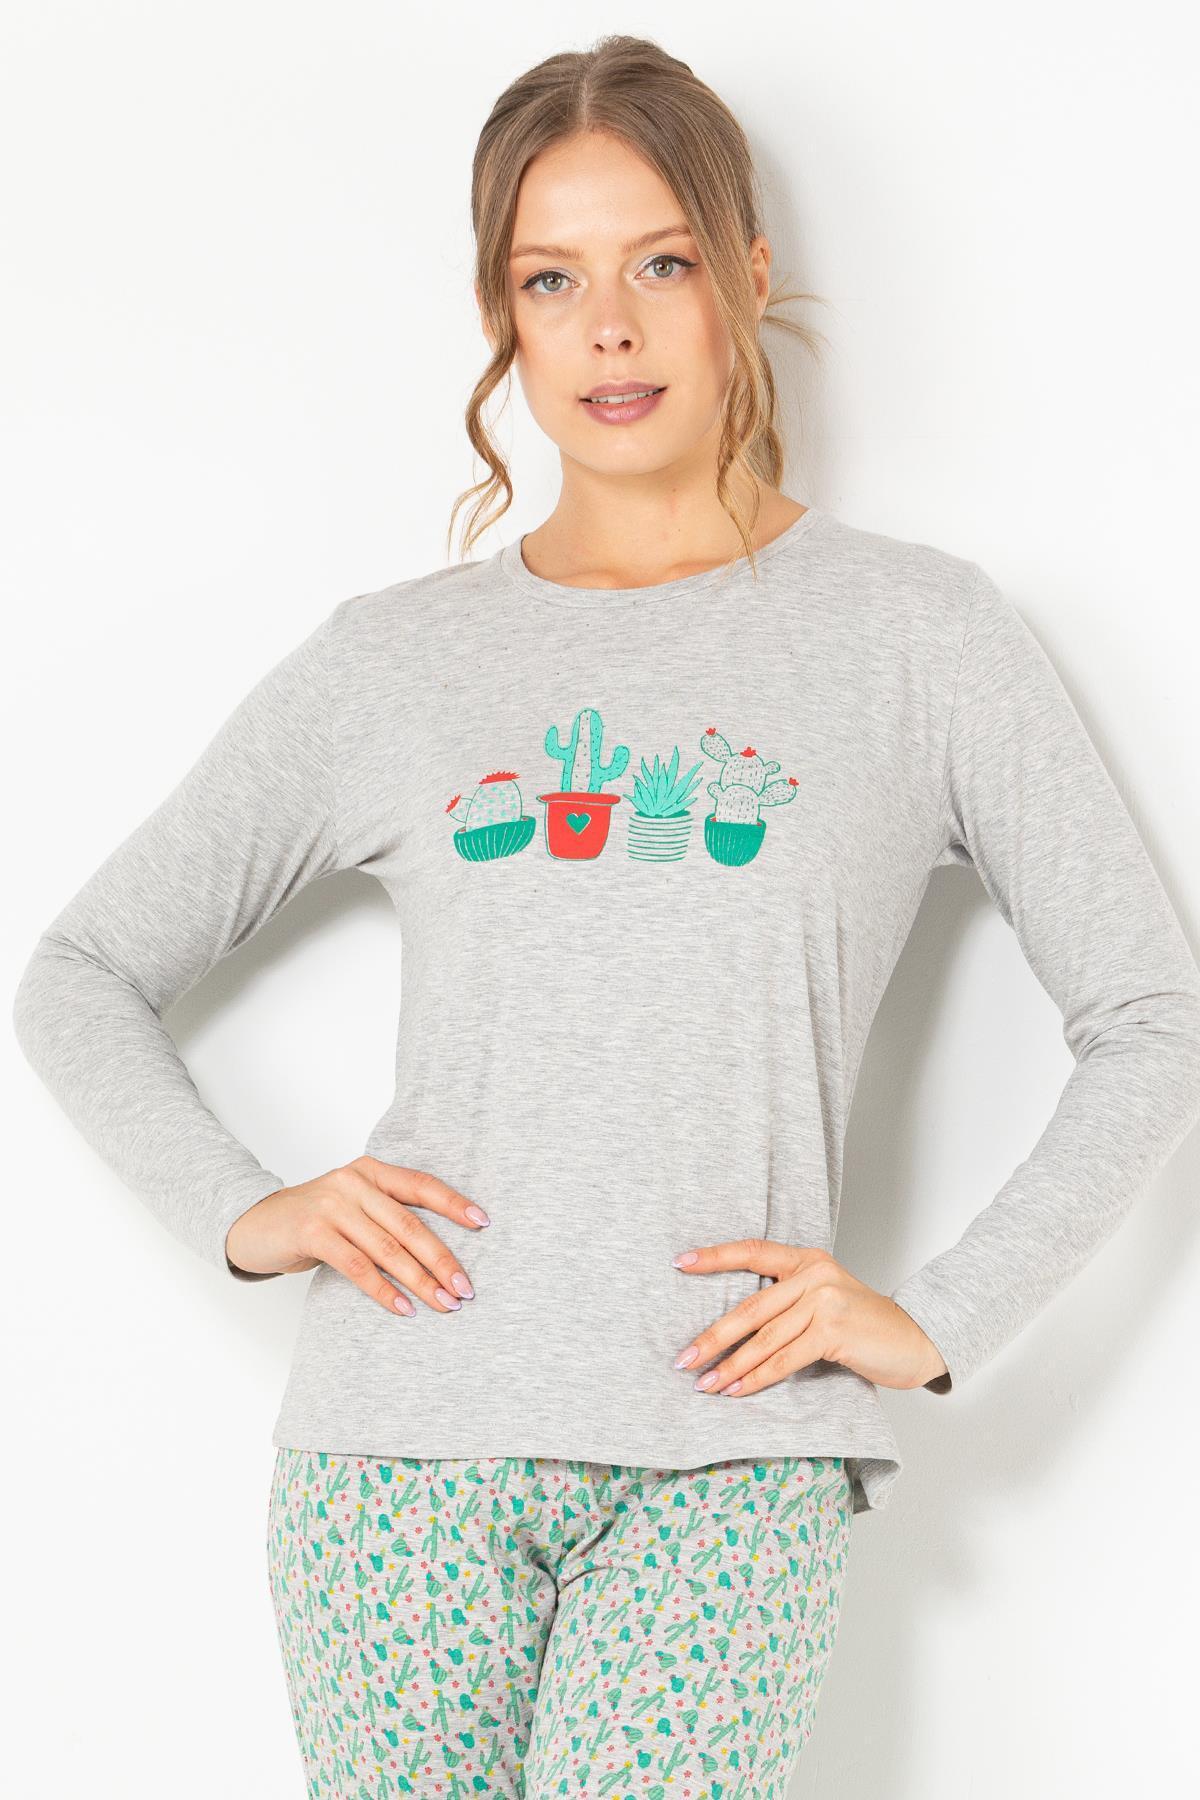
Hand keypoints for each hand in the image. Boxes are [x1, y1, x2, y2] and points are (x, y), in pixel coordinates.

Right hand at [224, 1155, 490, 1315]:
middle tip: (466, 1288)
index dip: (453, 1203)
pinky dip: (384, 1291)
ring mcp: (332, 1206)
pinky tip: (404, 1308)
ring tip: (444, 1304)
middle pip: (410, 1224)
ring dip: (421, 1281)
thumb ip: (385, 1216)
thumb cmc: (312, 1220)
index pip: (421, 1184)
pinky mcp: (312, 1232)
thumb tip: (439, 1254)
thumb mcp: (351, 1206)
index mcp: (370, 1171)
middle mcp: (353, 1182)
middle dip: (442, 1259)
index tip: (483, 1223)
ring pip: (388, 1249)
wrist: (254, 1225)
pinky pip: (358, 1267)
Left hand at [670, 1240, 948, 1394]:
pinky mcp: (834, 1331)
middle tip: (683, 1358)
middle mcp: (814, 1274)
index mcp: (807, 1259)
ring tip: (705, 1384)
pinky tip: (738, 1390)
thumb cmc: (865, 1325)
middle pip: (750, 1308)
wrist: (917, 1339)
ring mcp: (824, 1300)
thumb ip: (790, 1300)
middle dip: (712, 1337)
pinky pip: (785, 1358)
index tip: (680, 1263)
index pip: (753, 1251)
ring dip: (730, 1365)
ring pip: (764, 1338)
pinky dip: (757, 1377)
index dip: (714, 1256)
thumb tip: (735, 1328)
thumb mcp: (826, 1298)